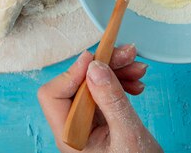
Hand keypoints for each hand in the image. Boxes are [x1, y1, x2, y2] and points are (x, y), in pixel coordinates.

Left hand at [38, 46, 161, 152]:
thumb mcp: (128, 134)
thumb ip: (111, 100)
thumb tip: (94, 67)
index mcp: (70, 136)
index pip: (53, 95)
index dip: (73, 73)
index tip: (96, 58)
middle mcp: (74, 128)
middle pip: (76, 84)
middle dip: (102, 66)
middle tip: (127, 54)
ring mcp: (86, 124)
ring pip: (91, 85)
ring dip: (115, 72)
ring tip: (138, 69)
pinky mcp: (100, 121)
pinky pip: (103, 94)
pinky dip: (119, 84)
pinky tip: (136, 84)